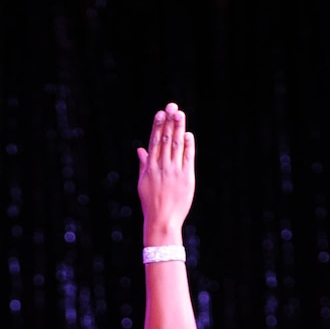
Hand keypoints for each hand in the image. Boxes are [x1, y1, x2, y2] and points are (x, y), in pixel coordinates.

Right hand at [137, 104, 195, 241]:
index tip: (160, 113)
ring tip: (180, 114)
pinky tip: (188, 134)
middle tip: (172, 106)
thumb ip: (143, 164)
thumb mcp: (143, 183)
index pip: (154, 142)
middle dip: (169, 122)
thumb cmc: (151, 204)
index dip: (158, 126)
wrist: (162, 221)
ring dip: (178, 128)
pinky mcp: (186, 177)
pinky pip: (187, 157)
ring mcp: (174, 171)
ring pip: (176, 145)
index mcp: (150, 167)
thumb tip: (141, 149)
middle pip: (166, 139)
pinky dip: (188, 145)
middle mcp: (161, 167)